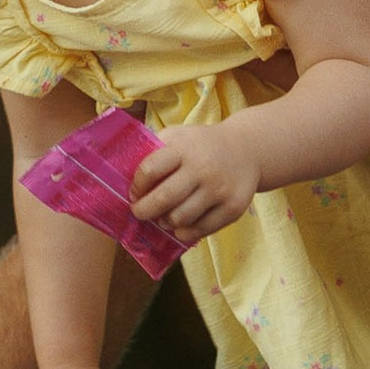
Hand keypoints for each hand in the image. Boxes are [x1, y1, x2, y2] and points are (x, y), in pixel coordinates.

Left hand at [133, 120, 259, 239]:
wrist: (247, 149)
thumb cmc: (202, 145)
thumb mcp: (179, 136)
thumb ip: (154, 150)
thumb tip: (122, 174)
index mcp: (184, 148)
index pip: (149, 170)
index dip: (136, 186)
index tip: (134, 193)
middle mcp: (202, 168)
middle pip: (163, 199)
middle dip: (144, 211)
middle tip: (139, 212)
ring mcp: (219, 190)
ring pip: (180, 218)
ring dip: (165, 222)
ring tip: (163, 217)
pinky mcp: (232, 208)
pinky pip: (200, 230)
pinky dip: (184, 232)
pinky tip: (181, 225)